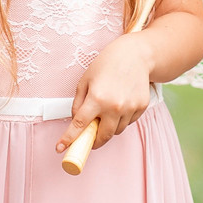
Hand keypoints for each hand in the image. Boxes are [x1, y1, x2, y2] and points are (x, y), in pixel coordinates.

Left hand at [56, 30, 155, 154]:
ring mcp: (130, 108)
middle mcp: (114, 106)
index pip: (80, 125)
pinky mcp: (142, 107)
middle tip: (89, 137)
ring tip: (108, 110)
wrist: (136, 54)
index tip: (60, 148)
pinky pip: (129, 122)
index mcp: (97, 98)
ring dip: (109, 128)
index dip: (69, 139)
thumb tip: (76, 121)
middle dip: (94, 141)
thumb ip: (78, 102)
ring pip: (116, 131)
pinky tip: (121, 103)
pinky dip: (122, 119)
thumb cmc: (107, 64)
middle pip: (102, 136)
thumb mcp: (86, 79)